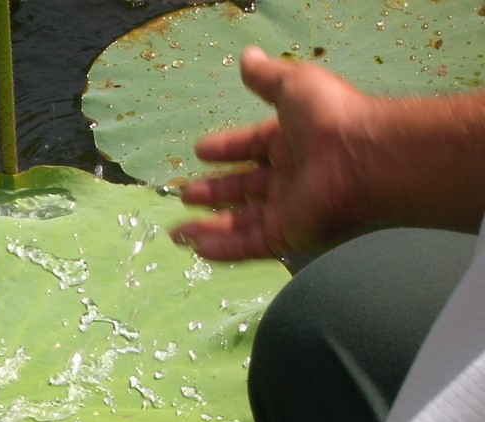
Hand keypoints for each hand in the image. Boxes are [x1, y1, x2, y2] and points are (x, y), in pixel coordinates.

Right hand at [169, 47, 379, 260]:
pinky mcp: (285, 236)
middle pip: (241, 188)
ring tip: (176, 233)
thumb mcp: (293, 85)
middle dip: (212, 192)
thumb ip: (266, 77)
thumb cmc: (328, 117)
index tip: (200, 152)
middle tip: (185, 195)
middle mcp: (287, 177)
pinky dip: (221, 248)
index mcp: (289, 142)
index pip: (250, 147)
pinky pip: (247, 244)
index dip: (225, 150)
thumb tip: (246, 56)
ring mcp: (285, 210)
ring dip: (207, 227)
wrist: (360, 157)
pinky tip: (197, 247)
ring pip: (239, 222)